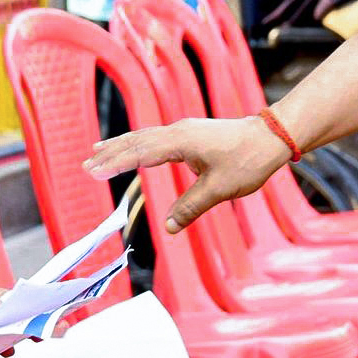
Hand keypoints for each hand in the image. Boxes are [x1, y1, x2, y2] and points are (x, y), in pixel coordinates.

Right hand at [85, 114, 290, 232]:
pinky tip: (135, 149)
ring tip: (98, 152)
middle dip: (111, 153)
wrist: (271, 136)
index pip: (140, 153)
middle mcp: (179, 131)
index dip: (116, 163)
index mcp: (181, 141)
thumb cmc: (248, 160)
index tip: (94, 171)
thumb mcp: (220, 189)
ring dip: (122, 145)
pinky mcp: (192, 133)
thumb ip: (191, 207)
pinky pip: (156, 137)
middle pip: (137, 141)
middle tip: (86, 164)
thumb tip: (169, 227)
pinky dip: (139, 143)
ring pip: (145, 137)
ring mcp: (185, 130)